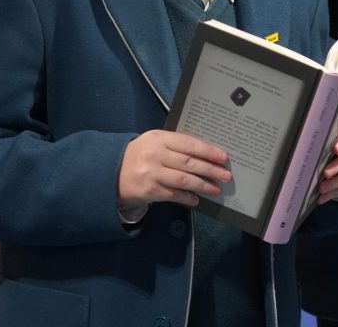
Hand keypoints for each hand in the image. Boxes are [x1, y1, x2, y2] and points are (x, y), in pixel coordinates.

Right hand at [117, 130, 231, 218]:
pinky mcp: (148, 191)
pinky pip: (173, 195)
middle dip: (211, 170)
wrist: (111, 171)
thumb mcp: (155, 141)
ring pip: (184, 180)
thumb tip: (205, 153)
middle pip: (189, 163)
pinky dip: (187, 198)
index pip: (189, 144)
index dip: (208, 151)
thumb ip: (176, 144)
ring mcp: (152, 173)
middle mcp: (156, 154)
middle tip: (226, 175)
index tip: (223, 157)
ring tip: (216, 189)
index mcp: (160, 138)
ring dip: (203, 185)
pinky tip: (196, 199)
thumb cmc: (140, 154)